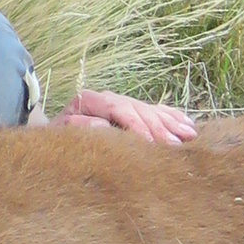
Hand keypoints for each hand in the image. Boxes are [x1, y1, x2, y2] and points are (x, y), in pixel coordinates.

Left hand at [59, 88, 197, 145]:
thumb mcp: (60, 132)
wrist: (54, 131)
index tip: (152, 142)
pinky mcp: (131, 111)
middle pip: (139, 109)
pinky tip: (189, 125)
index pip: (119, 108)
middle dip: (159, 127)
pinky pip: (157, 111)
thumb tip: (101, 125)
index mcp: (91, 100)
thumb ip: (78, 126)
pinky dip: (173, 118)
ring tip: (190, 136)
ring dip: (171, 123)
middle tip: (176, 144)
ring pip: (151, 110)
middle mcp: (109, 98)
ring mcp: (122, 103)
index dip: (137, 125)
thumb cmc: (58, 137)